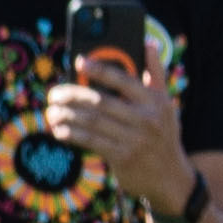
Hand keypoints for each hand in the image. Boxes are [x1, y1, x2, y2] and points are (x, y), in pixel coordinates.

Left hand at [45, 66, 193, 214]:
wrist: (171, 179)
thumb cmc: (163, 135)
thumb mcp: (166, 104)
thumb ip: (156, 74)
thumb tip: (148, 43)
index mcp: (156, 102)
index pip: (124, 80)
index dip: (100, 69)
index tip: (80, 62)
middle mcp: (147, 120)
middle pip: (100, 102)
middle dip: (72, 95)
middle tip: (54, 93)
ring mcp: (135, 141)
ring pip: (91, 122)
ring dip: (66, 115)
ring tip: (52, 111)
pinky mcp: (123, 158)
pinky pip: (90, 141)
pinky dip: (71, 134)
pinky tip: (59, 129)